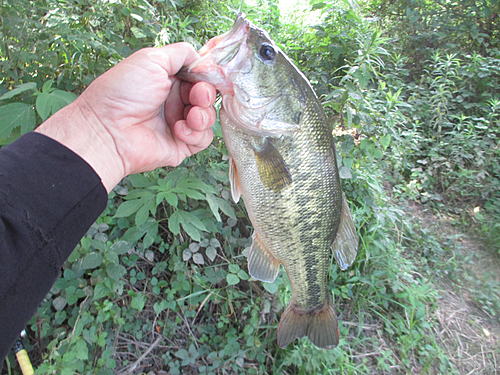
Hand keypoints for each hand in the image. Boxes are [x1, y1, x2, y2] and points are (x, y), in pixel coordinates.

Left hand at [36, 43, 216, 191]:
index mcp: (167, 80)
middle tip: (197, 96)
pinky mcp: (181, 145)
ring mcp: (178, 123)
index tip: (205, 76)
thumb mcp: (151, 59)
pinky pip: (204, 139)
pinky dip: (196, 133)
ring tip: (190, 116)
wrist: (107, 129)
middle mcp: (173, 101)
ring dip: (204, 115)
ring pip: (208, 117)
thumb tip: (201, 58)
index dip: (205, 76)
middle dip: (206, 94)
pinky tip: (179, 130)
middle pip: (207, 96)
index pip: (198, 76)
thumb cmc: (122, 93)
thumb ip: (181, 53)